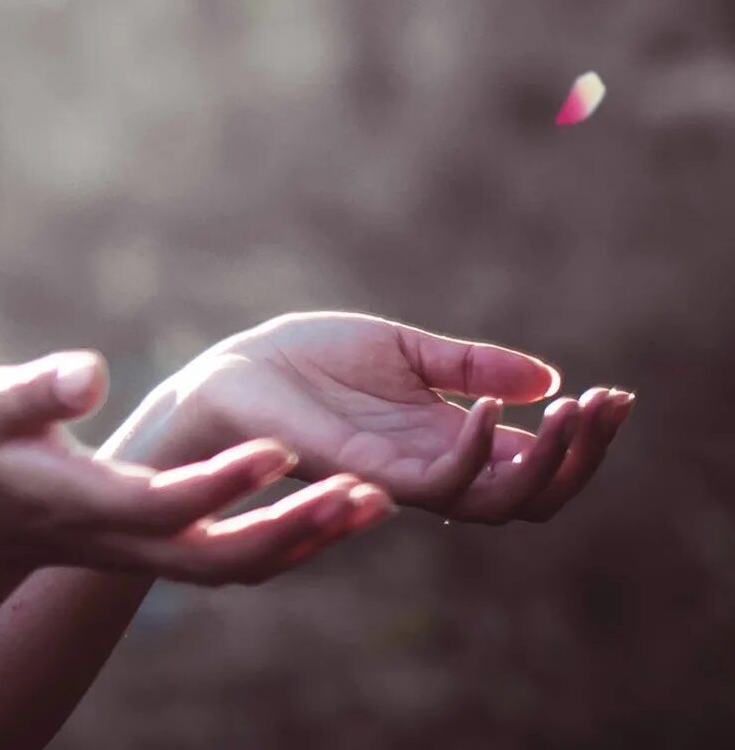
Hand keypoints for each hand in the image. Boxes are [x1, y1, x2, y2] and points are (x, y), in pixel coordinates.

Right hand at [0, 348, 396, 585]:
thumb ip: (38, 389)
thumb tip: (90, 371)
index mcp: (93, 503)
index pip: (169, 502)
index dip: (225, 480)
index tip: (280, 446)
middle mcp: (136, 542)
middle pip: (229, 556)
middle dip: (297, 528)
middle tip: (362, 490)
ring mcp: (159, 555)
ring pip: (250, 566)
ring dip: (315, 538)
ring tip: (378, 498)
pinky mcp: (178, 550)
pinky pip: (252, 558)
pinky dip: (304, 540)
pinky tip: (348, 503)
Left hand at [173, 310, 634, 522]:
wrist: (231, 373)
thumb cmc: (306, 361)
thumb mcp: (401, 349)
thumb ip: (470, 366)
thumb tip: (547, 379)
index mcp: (448, 438)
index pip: (534, 459)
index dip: (582, 436)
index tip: (616, 395)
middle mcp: (435, 467)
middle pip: (534, 491)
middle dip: (581, 454)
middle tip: (605, 407)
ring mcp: (405, 477)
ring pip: (500, 499)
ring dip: (545, 460)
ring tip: (566, 412)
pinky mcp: (367, 474)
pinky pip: (438, 483)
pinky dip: (472, 450)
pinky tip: (485, 409)